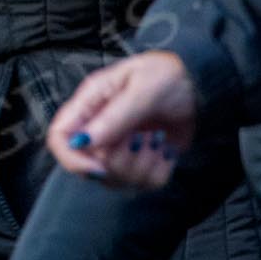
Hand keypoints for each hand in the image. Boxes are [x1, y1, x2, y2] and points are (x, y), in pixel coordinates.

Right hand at [45, 51, 198, 187]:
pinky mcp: (142, 160)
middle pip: (89, 167)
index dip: (72, 158)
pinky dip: (158, 170)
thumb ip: (114, 116)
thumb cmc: (168, 76)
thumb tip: (83, 141)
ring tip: (156, 139)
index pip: (60, 138)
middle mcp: (99, 127)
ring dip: (142, 165)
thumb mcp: (142, 89)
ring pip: (116, 180)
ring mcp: (120, 146)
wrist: (200, 85)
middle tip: (143, 138)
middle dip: (120, 162)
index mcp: (91, 103)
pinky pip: (143, 184)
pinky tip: (165, 148)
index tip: (101, 166)